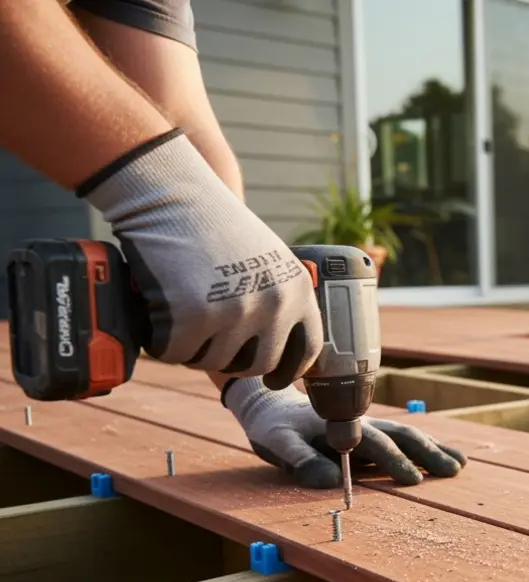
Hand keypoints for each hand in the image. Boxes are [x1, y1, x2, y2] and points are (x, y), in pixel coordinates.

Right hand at [78, 129, 322, 388]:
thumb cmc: (215, 224)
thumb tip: (279, 348)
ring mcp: (234, 312)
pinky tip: (159, 317)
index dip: (289, 370)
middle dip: (231, 361)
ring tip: (180, 316)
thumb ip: (278, 298)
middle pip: (257, 365)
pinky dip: (163, 342)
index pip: (307, 349)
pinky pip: (177, 353)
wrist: (173, 192)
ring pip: (214, 362)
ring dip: (194, 349)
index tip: (275, 378)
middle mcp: (273, 305)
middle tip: (208, 342)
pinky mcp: (192, 317)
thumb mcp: (268, 259)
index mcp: (297, 290)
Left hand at [223, 377, 466, 488]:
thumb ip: (301, 460)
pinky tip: (444, 454)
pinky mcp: (371, 432)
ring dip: (434, 449)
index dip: (394, 462)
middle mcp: (362, 423)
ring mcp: (369, 426)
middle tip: (452, 471)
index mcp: (342, 426)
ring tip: (460, 464)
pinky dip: (427, 445)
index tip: (414, 481)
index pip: (375, 445)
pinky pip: (403, 438)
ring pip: (408, 435)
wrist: (272, 404)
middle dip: (428, 454)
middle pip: (402, 436)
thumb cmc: (274, 427)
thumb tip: (331, 481)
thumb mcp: (277, 443)